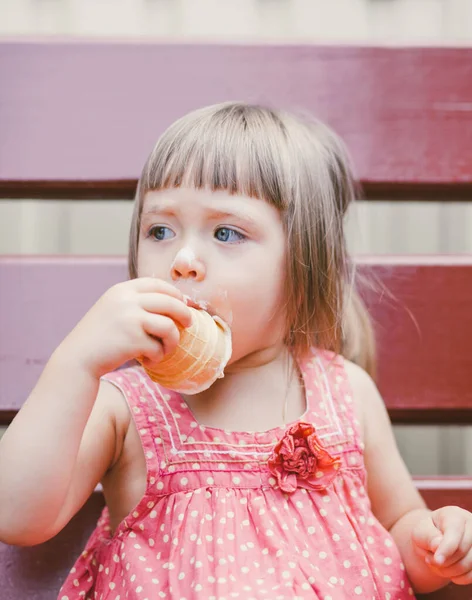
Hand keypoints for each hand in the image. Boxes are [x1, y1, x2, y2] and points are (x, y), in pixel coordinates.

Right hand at [59, 278, 191, 377]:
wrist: (77, 358)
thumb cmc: (100, 337)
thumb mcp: (113, 308)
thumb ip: (136, 302)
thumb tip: (175, 302)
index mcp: (122, 290)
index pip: (157, 284)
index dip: (174, 293)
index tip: (183, 303)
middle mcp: (126, 300)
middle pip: (171, 302)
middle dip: (185, 313)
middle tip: (189, 324)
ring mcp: (130, 318)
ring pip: (169, 326)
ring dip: (172, 341)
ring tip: (164, 350)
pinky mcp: (133, 339)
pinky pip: (158, 348)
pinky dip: (157, 357)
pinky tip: (147, 361)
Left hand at [412, 506, 471, 583]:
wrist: (435, 542)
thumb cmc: (427, 534)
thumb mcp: (420, 532)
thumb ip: (428, 537)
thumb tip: (438, 546)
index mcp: (454, 515)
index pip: (454, 532)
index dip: (446, 548)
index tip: (437, 560)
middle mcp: (471, 525)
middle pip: (462, 549)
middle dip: (444, 561)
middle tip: (429, 560)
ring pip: (470, 563)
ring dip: (451, 571)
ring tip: (438, 566)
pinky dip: (460, 578)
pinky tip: (449, 573)